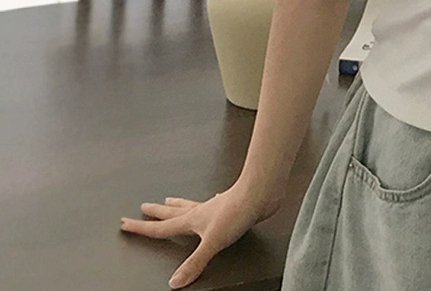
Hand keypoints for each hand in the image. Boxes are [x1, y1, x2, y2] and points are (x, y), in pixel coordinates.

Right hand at [120, 185, 277, 288]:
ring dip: (177, 204)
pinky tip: (212, 200)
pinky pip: (211, 204)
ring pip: (190, 205)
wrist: (260, 192)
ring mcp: (215, 207)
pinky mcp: (229, 205)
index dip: (143, 228)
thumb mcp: (212, 243)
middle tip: (143, 207)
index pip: (162, 227)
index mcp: (192, 220)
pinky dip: (206, 203)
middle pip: (172, 212)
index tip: (126, 223)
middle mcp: (201, 211)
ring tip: (169, 199)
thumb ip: (195, 262)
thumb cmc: (237, 212)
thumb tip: (175, 282)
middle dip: (156, 212)